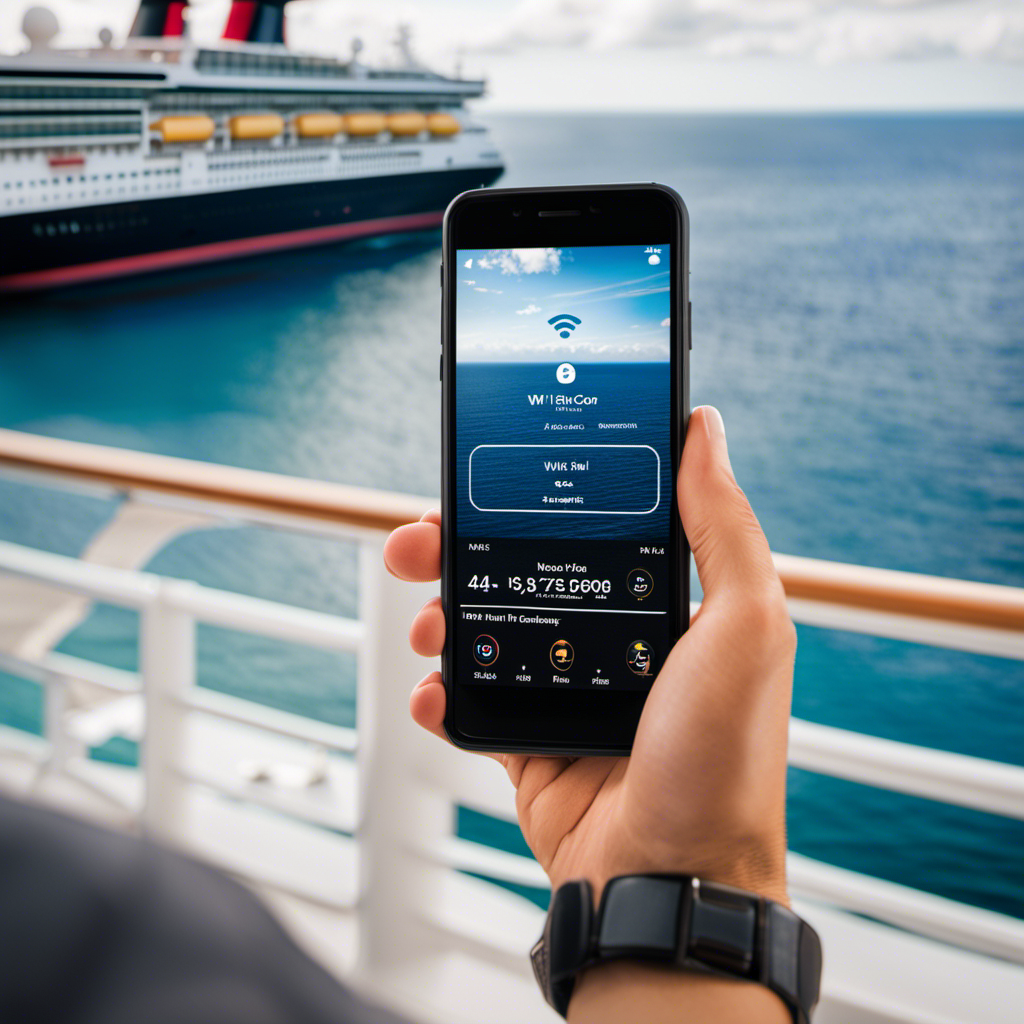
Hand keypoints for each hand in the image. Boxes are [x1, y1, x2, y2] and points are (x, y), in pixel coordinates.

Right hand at [383, 406, 794, 909]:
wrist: (670, 884)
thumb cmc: (723, 762)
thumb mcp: (746, 625)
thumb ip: (723, 524)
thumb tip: (704, 428)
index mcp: (667, 608)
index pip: (593, 527)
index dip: (542, 497)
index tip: (499, 474)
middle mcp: (616, 644)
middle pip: (526, 571)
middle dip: (467, 548)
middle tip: (423, 539)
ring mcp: (568, 693)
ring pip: (489, 630)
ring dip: (445, 614)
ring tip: (428, 622)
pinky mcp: (531, 744)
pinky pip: (473, 703)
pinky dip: (442, 693)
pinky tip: (435, 691)